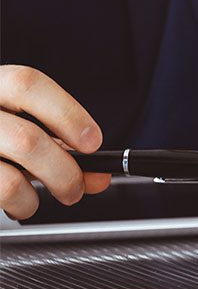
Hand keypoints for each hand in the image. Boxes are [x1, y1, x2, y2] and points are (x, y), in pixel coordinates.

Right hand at [0, 65, 109, 219]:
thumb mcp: (25, 132)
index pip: (27, 84)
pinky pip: (1, 191)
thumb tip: (98, 176)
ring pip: (12, 176)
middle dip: (66, 172)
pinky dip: (21, 204)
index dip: (67, 113)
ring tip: (47, 196)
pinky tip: (19, 200)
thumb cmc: (0, 141)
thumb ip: (61, 147)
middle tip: (75, 187)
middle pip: (28, 139)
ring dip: (41, 193)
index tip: (91, 142)